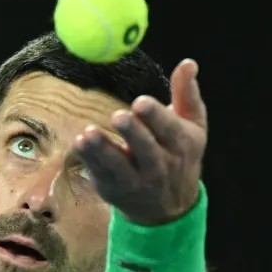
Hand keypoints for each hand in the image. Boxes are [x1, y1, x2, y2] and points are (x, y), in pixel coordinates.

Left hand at [74, 59, 207, 224]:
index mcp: (181, 145)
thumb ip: (186, 94)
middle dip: (132, 133)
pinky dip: (89, 160)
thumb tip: (188, 63)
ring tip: (89, 133)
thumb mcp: (192, 126)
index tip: (141, 102)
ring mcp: (137, 182)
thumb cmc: (179, 154)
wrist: (169, 208)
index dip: (155, 116)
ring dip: (103, 150)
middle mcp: (161, 167)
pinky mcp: (114, 190)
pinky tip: (79, 143)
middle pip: (146, 150)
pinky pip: (100, 174)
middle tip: (118, 116)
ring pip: (120, 166)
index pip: (169, 130)